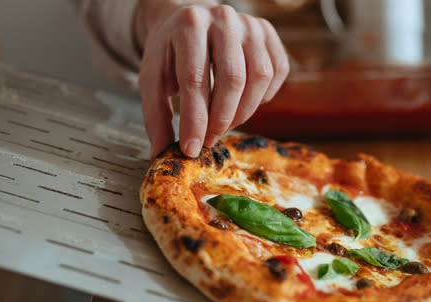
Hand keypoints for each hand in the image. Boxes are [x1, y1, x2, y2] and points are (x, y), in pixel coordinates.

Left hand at [135, 1, 288, 158]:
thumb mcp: (153, 79)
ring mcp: (250, 24)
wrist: (190, 20)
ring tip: (224, 124)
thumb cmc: (171, 52)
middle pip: (232, 79)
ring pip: (259, 77)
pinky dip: (263, 97)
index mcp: (188, 24)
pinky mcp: (269, 33)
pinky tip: (243, 102)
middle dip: (221, 119)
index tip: (192, 149)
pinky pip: (277, 73)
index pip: (194, 79)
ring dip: (244, 112)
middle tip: (209, 140)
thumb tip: (160, 155)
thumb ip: (155, 116)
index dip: (195, 120)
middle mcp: (223, 18)